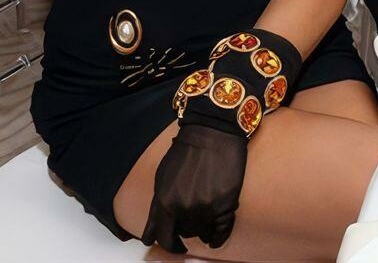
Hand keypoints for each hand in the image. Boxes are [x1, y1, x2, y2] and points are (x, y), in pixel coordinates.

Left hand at [142, 122, 247, 251]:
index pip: (164, 237)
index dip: (169, 244)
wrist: (213, 132)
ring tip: (204, 220)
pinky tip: (214, 239)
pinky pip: (222, 230)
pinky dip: (218, 237)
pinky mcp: (227, 203)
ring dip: (202, 228)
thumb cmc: (186, 151)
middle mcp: (185, 208)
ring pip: (203, 231)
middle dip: (186, 229)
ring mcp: (207, 207)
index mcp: (165, 202)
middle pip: (185, 233)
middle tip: (190, 222)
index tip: (174, 244)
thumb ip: (156, 209)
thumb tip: (151, 235)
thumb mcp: (161, 179)